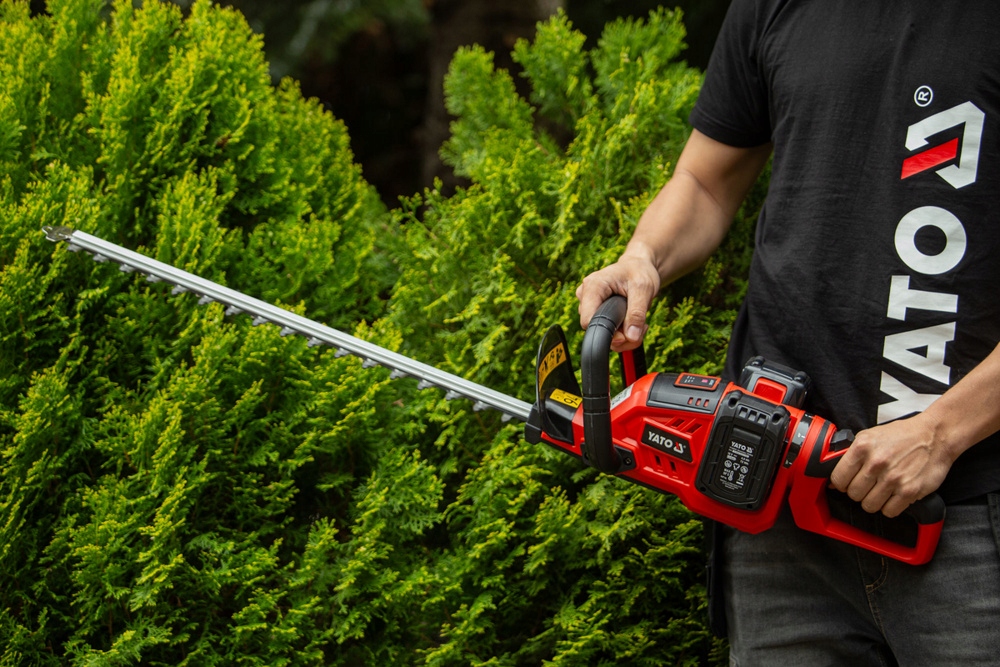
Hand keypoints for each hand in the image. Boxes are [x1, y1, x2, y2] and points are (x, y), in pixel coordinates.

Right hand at [576, 252, 660, 350]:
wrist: (639, 266)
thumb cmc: (639, 271)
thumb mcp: (644, 289)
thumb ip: (637, 313)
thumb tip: (632, 337)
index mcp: (593, 286)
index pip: (589, 321)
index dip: (608, 332)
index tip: (629, 332)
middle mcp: (585, 296)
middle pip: (596, 329)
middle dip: (621, 334)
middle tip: (641, 325)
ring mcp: (589, 305)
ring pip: (602, 334)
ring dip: (624, 335)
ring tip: (639, 322)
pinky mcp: (595, 312)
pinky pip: (606, 332)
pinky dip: (622, 333)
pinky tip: (632, 322)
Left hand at [828, 414, 955, 517]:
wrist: (935, 435)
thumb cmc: (903, 435)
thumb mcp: (870, 436)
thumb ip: (852, 455)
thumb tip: (835, 481)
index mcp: (862, 447)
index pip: (838, 478)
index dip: (841, 484)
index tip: (847, 483)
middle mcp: (876, 463)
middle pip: (853, 494)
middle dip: (859, 492)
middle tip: (868, 486)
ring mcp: (893, 478)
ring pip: (869, 505)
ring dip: (874, 501)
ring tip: (881, 490)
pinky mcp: (909, 490)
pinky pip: (889, 511)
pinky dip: (890, 507)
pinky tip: (893, 496)